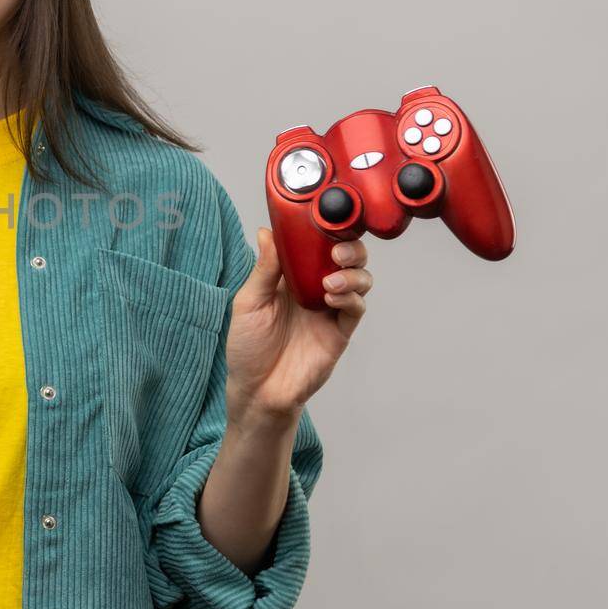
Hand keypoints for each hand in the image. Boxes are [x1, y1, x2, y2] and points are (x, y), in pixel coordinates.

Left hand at [224, 228, 372, 427]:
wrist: (258, 390)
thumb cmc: (248, 346)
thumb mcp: (248, 302)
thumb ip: (264, 269)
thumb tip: (267, 232)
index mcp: (291, 276)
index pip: (315, 245)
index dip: (323, 230)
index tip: (324, 219)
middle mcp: (314, 288)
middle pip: (346, 257)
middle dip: (349, 248)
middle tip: (336, 252)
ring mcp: (329, 309)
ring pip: (359, 279)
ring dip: (353, 273)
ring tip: (332, 281)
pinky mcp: (339, 331)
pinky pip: (356, 307)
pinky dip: (351, 297)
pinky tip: (333, 297)